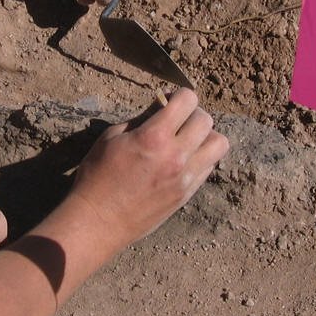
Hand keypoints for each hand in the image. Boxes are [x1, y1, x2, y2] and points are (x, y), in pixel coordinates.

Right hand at [68, 90, 228, 245]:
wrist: (98, 220)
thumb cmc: (97, 176)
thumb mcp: (112, 137)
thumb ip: (141, 119)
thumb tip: (160, 106)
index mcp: (154, 137)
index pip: (188, 100)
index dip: (179, 96)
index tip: (168, 102)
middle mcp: (176, 156)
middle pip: (206, 120)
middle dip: (192, 114)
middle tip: (177, 120)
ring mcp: (185, 177)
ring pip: (219, 144)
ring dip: (205, 136)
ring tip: (187, 140)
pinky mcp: (187, 194)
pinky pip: (209, 167)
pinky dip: (201, 157)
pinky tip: (182, 160)